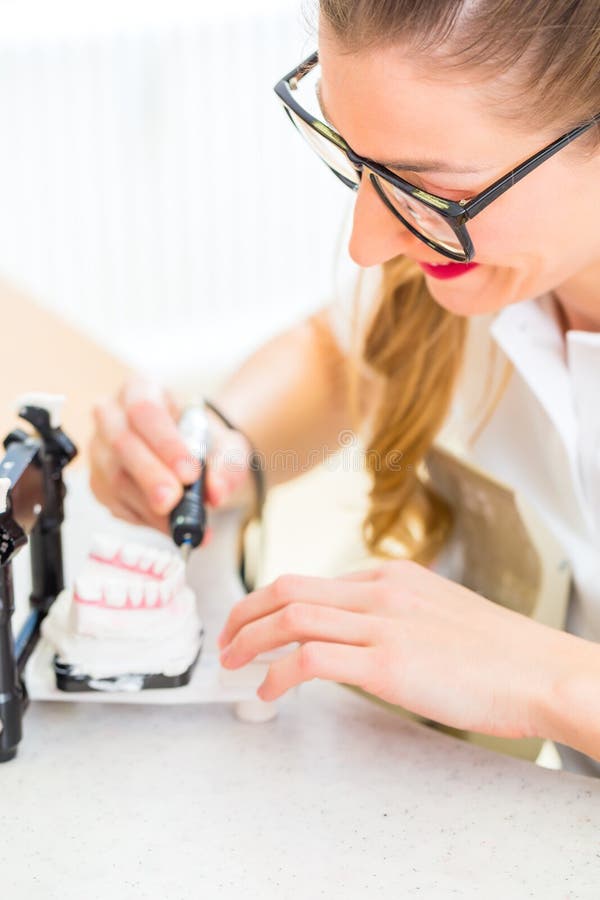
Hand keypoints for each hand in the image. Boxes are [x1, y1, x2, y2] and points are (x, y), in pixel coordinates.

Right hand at [90, 375, 251, 530]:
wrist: (191, 455)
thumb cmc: (202, 440)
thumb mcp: (226, 444)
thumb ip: (227, 464)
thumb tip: (216, 491)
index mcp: (140, 389)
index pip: (144, 410)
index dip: (165, 443)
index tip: (189, 472)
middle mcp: (111, 416)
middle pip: (123, 444)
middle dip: (151, 476)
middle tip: (174, 500)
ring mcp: (100, 451)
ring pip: (116, 479)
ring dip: (150, 505)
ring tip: (182, 521)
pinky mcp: (99, 484)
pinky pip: (117, 504)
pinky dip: (147, 520)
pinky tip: (171, 525)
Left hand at [218, 560, 562, 739]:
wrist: (542, 670)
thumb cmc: (499, 653)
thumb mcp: (440, 613)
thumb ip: (396, 616)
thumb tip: (360, 639)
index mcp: (392, 577)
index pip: (315, 581)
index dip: (275, 602)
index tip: (259, 623)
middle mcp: (381, 591)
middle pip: (289, 587)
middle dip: (246, 611)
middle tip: (226, 638)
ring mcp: (383, 624)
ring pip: (292, 616)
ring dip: (250, 638)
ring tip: (231, 662)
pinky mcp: (387, 663)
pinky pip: (310, 658)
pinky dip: (278, 673)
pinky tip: (268, 690)